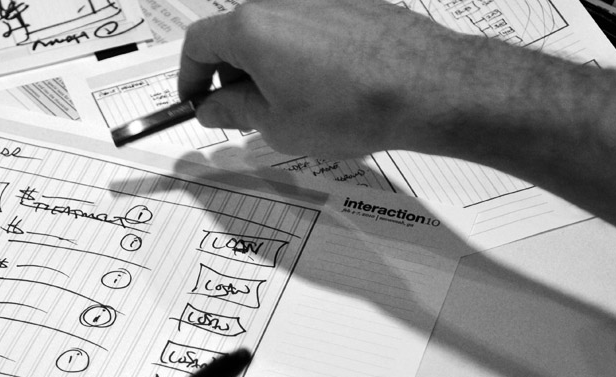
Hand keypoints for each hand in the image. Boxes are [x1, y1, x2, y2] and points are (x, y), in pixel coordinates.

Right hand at [178, 0, 476, 157]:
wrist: (425, 87)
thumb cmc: (349, 108)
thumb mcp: (275, 124)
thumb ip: (233, 110)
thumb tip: (210, 106)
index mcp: (250, 29)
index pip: (198, 44)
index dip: (189, 77)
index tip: (196, 102)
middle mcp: (280, 4)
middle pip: (235, 36)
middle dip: (231, 76)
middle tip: (242, 115)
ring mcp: (317, 1)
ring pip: (274, 34)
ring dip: (267, 69)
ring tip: (290, 109)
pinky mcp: (350, 6)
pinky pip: (309, 31)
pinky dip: (301, 58)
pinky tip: (323, 92)